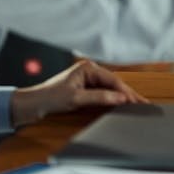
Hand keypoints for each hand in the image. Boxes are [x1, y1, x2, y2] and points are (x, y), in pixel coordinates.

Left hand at [9, 60, 146, 126]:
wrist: (30, 105)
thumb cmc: (49, 98)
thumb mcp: (76, 98)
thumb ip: (99, 97)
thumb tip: (120, 98)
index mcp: (88, 67)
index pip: (113, 80)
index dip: (126, 91)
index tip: (136, 102)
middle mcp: (89, 71)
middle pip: (114, 83)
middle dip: (128, 94)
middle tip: (143, 104)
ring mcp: (87, 80)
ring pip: (110, 88)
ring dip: (122, 97)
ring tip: (136, 105)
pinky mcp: (84, 89)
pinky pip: (103, 93)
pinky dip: (113, 99)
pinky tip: (121, 105)